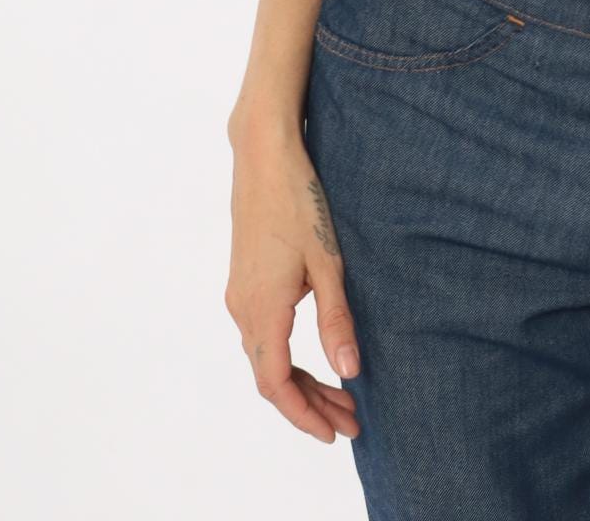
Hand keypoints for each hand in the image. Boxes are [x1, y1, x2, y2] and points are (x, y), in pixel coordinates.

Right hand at [225, 130, 362, 443]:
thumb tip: (350, 371)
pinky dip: (289, 357)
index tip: (336, 432)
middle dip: (310, 404)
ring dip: (301, 382)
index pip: (277, 385)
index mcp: (262, 310)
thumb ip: (337, 319)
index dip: (305, 415)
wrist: (263, 156)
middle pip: (272, 378)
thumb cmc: (299, 202)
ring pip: (266, 358)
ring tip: (342, 394)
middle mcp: (242, 309)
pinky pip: (263, 337)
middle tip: (351, 419)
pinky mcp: (244, 282)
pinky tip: (316, 355)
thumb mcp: (328, 262)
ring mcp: (239, 295)